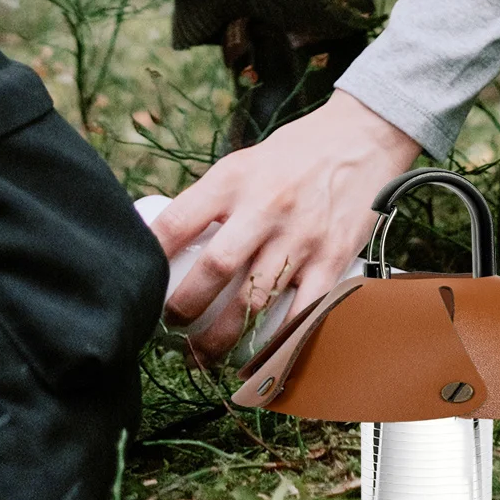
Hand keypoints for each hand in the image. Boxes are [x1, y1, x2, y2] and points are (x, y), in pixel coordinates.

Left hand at [150, 91, 421, 360]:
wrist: (362, 138)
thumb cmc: (294, 154)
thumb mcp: (243, 163)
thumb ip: (212, 201)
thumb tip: (168, 246)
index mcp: (233, 179)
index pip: (177, 222)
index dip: (149, 259)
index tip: (136, 285)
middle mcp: (266, 207)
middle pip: (215, 269)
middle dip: (185, 309)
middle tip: (170, 327)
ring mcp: (301, 236)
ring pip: (254, 301)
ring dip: (223, 337)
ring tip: (203, 352)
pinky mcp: (332, 259)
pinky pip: (302, 313)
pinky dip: (278, 343)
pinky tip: (259, 361)